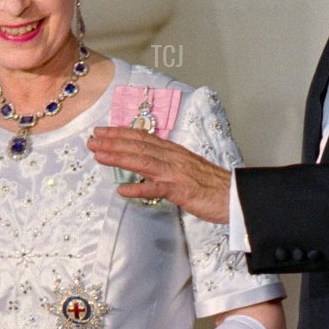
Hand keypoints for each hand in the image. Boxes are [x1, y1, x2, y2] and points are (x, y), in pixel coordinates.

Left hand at [88, 126, 231, 223]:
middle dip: (113, 141)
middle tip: (91, 139)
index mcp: (174, 152)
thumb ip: (168, 166)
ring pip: (143, 161)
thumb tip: (149, 168)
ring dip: (119, 157)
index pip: (143, 138)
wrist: (237, 197)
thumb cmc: (214, 187)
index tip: (102, 131)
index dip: (121, 133)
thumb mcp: (187, 170)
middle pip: (139, 145)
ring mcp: (176, 173)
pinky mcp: (181, 191)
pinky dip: (138, 188)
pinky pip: (157, 189)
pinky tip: (122, 190)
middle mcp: (173, 158)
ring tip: (98, 155)